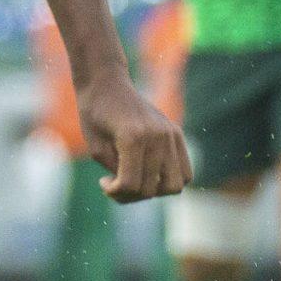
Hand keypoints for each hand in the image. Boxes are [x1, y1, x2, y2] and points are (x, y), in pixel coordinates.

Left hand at [77, 70, 190, 204]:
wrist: (107, 85)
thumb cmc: (94, 116)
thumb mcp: (96, 149)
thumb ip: (118, 173)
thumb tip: (138, 192)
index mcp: (133, 138)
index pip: (131, 185)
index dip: (114, 192)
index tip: (104, 182)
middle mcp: (157, 137)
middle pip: (152, 189)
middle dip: (130, 195)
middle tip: (115, 184)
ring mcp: (170, 135)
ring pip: (175, 185)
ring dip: (153, 191)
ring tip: (135, 180)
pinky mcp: (176, 134)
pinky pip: (185, 172)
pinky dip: (169, 180)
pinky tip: (149, 173)